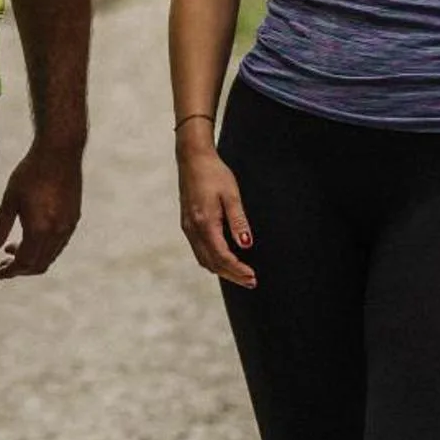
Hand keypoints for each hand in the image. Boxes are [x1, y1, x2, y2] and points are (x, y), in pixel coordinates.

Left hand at [0, 142, 82, 278]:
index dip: (11, 271)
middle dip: (20, 269)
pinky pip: (59, 244)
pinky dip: (44, 248)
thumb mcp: (10, 200)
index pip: (25, 263)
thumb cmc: (31, 173)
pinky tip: (32, 235)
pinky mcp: (74, 218)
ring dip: (32, 258)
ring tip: (13, 248)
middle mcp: (58, 233)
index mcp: (40, 230)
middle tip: (4, 263)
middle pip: (39, 264)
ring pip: (51, 256)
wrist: (59, 152)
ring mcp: (68, 226)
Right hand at [176, 141, 254, 288]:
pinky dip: (212, 261)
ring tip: (240, 275)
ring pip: (203, 259)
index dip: (238, 270)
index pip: (222, 256)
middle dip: (232, 275)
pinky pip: (198, 251)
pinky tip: (224, 260)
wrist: (192, 159)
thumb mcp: (231, 195)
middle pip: (212, 263)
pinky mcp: (186, 224)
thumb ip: (238, 221)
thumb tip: (246, 245)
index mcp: (205, 223)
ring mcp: (187, 227)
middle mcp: (193, 229)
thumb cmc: (214, 174)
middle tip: (251, 281)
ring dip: (222, 270)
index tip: (253, 276)